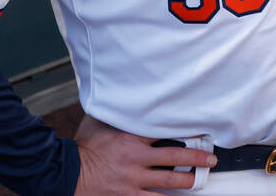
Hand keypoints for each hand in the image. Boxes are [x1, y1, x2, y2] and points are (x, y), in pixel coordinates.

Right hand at [74, 114, 215, 194]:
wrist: (65, 174)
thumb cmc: (82, 147)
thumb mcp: (98, 122)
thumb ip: (115, 111)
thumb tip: (122, 94)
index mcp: (131, 137)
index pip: (166, 129)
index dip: (185, 130)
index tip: (201, 130)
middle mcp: (136, 158)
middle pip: (175, 156)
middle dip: (196, 158)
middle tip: (210, 159)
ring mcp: (133, 180)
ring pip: (169, 181)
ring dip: (187, 181)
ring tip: (199, 180)